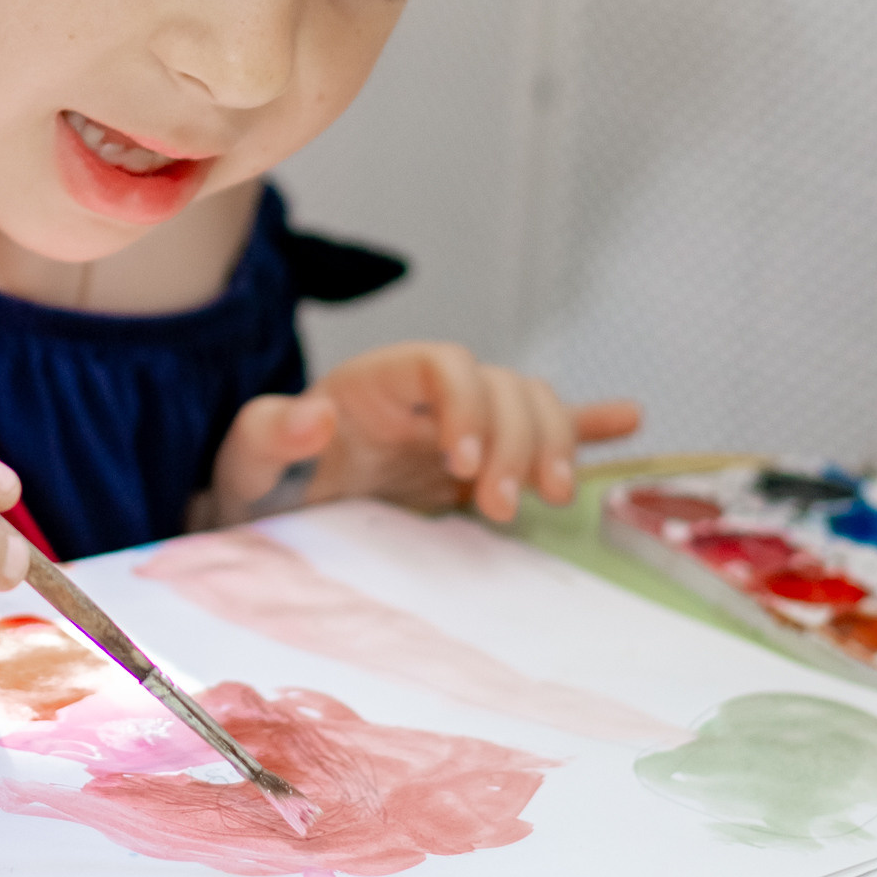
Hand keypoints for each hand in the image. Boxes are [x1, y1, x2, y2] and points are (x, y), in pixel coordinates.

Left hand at [205, 343, 640, 530]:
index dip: (466, 405)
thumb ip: (269, 434)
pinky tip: (630, 421)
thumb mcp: (246, 461)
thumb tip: (315, 414)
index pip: (442, 364)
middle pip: (499, 386)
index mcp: (375, 383)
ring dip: (556, 442)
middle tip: (499, 508)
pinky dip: (588, 424)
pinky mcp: (482, 460)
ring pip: (532, 404)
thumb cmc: (261, 481)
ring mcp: (461, 425)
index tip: (462, 466)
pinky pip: (545, 430)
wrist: (276, 512)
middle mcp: (428, 396)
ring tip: (555, 498)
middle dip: (516, 441)